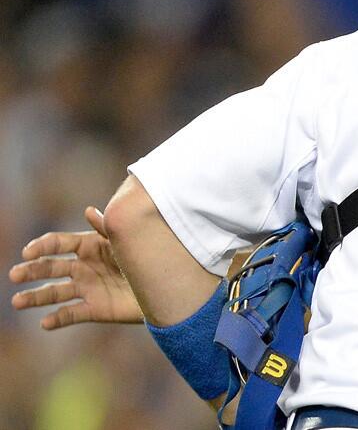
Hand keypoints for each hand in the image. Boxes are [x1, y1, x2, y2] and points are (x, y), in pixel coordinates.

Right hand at [9, 206, 142, 327]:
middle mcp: (83, 267)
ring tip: (17, 302)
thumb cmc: (147, 255)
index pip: (59, 244)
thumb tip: (88, 210)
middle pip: (51, 268)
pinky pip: (71, 314)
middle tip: (14, 275)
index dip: (42, 246)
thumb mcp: (126, 240)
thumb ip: (107, 228)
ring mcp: (87, 288)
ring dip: (35, 297)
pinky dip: (57, 319)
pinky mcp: (94, 309)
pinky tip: (46, 322)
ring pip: (54, 293)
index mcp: (88, 246)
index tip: (28, 252)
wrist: (167, 284)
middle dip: (31, 270)